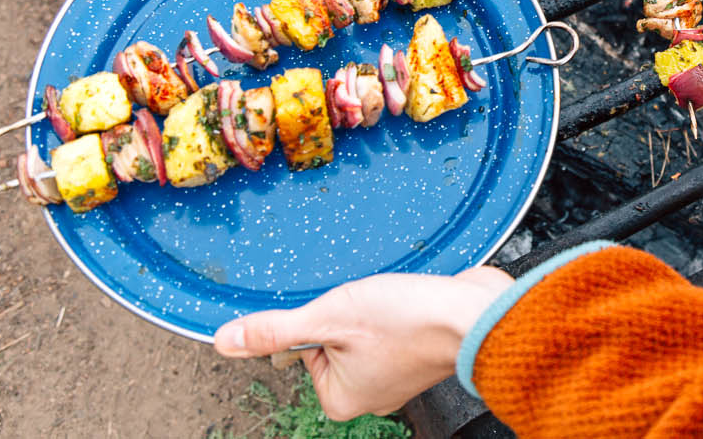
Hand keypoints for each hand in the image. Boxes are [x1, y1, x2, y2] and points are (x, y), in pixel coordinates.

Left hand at [213, 267, 513, 419]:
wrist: (478, 315)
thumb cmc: (411, 321)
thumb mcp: (331, 316)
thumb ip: (276, 330)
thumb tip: (224, 342)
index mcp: (342, 399)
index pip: (306, 349)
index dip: (323, 318)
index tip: (348, 313)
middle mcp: (369, 395)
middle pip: (336, 339)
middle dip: (350, 312)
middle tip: (373, 306)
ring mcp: (397, 376)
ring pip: (365, 331)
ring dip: (375, 308)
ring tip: (395, 304)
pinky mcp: (420, 354)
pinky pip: (394, 328)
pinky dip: (400, 310)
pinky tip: (411, 304)